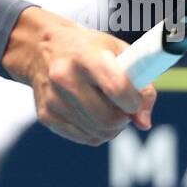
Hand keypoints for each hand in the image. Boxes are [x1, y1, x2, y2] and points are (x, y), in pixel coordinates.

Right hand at [1, 7, 155, 145]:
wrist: (43, 48)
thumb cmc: (89, 49)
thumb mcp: (118, 51)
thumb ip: (141, 84)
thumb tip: (143, 122)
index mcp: (85, 54)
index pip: (116, 88)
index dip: (134, 102)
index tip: (135, 100)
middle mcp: (64, 76)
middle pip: (109, 118)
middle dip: (124, 118)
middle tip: (123, 107)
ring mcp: (53, 98)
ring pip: (99, 133)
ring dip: (112, 127)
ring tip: (107, 107)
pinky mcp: (46, 115)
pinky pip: (85, 138)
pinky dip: (96, 131)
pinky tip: (91, 113)